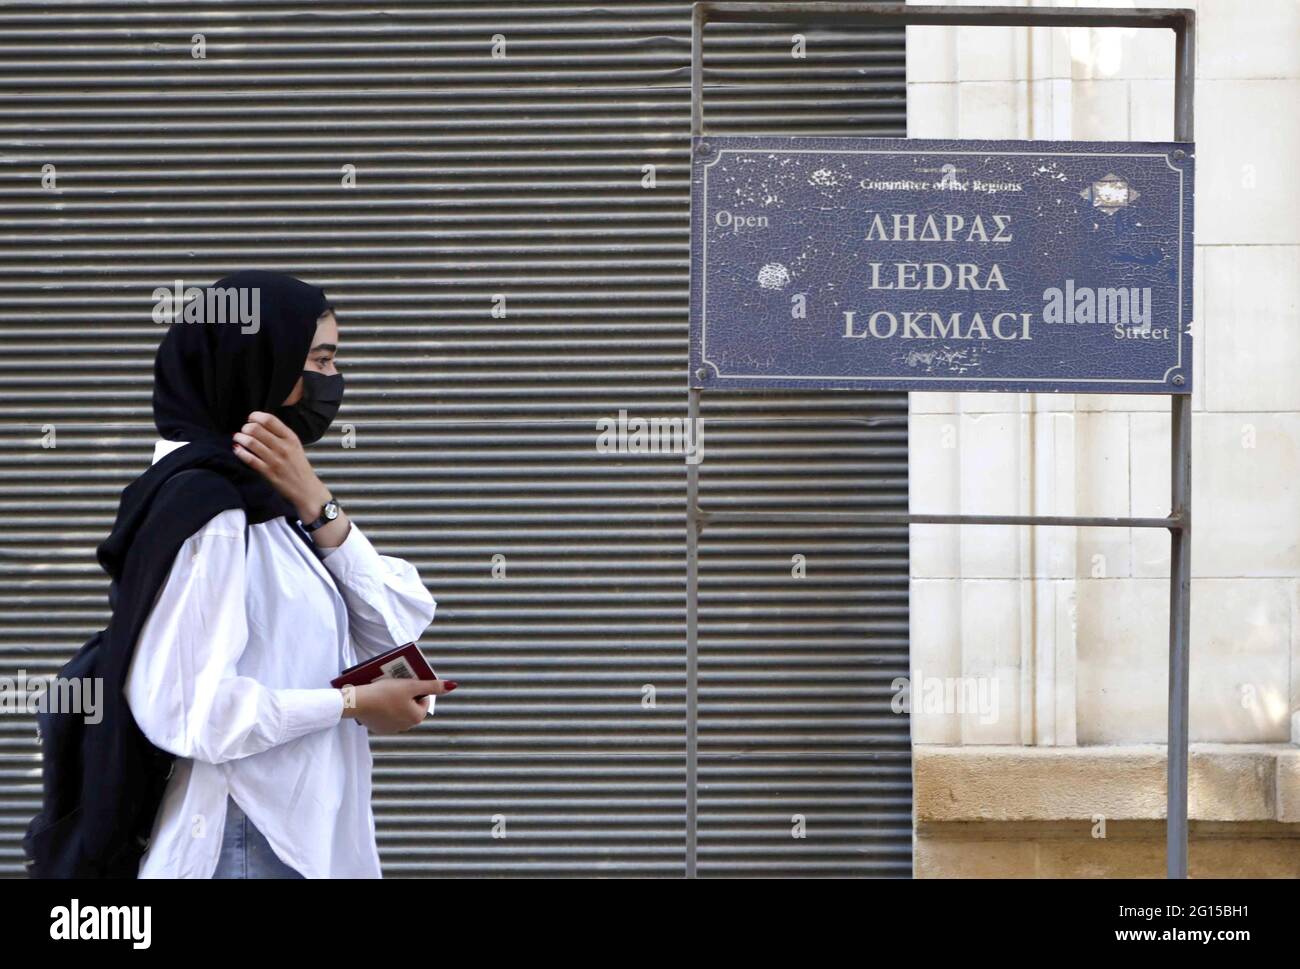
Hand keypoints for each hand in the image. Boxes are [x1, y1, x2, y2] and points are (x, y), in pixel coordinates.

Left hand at [232, 411, 329, 520]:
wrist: (306, 489)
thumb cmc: (298, 466)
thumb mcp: (295, 446)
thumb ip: (280, 434)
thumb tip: (258, 423)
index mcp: (291, 438)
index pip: (269, 419)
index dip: (255, 416)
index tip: (251, 419)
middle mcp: (283, 447)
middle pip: (256, 428)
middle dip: (245, 427)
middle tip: (244, 430)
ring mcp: (275, 460)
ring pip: (250, 442)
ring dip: (240, 438)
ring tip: (238, 438)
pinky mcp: (268, 473)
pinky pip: (249, 459)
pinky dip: (240, 452)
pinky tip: (237, 449)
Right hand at [341, 678, 456, 733]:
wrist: (358, 702)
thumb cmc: (386, 692)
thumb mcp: (411, 685)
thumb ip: (432, 685)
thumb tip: (452, 685)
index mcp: (417, 717)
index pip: (423, 698)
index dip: (416, 688)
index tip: (405, 682)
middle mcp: (407, 726)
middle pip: (411, 704)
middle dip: (405, 694)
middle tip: (395, 684)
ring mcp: (392, 729)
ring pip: (398, 710)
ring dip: (395, 701)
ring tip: (384, 691)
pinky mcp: (379, 729)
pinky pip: (386, 716)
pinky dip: (384, 708)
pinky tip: (377, 700)